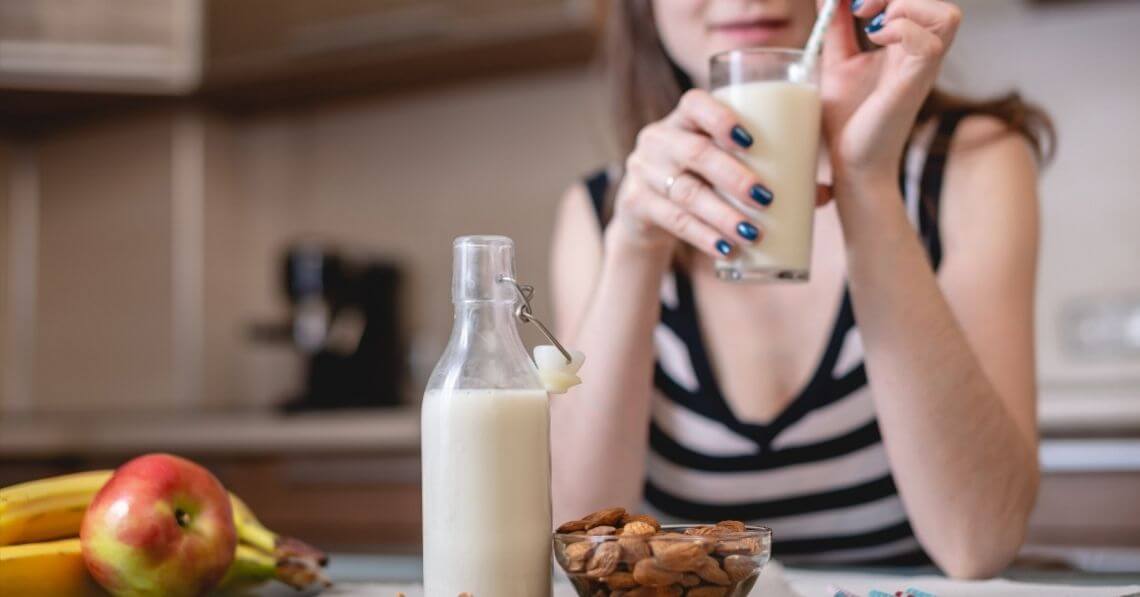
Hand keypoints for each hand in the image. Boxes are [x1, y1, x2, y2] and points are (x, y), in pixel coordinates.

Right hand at [610, 90, 774, 259]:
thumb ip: (768, 170)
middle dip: (733, 176)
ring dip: (722, 215)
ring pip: (686, 193)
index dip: (721, 118)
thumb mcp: (722, 164)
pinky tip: (724, 251)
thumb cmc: (700, 178)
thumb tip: (825, 195)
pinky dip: (702, 236)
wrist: (646, 211)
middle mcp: (659, 139)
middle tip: (766, 198)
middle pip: (694, 153)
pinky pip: (672, 221)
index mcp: (683, 119)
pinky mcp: (636, 203)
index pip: (695, 104)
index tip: (751, 141)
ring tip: (752, 233)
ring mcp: (644, 171)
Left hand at [820, 0, 961, 188]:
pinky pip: (930, 43)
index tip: (855, 5)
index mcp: (906, 42)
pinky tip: (877, 42)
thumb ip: (837, 28)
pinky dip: (902, 31)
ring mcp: (922, 67)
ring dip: (906, 8)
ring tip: (874, 28)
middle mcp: (921, 50)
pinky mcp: (915, 84)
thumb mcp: (837, 62)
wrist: (852, 164)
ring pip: (947, 15)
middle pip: (936, 2)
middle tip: (861, 9)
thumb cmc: (848, 119)